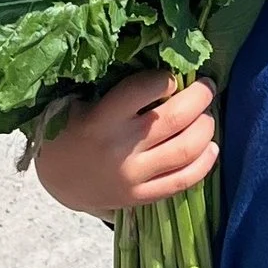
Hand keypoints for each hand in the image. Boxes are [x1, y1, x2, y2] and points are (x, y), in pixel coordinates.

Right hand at [33, 71, 217, 218]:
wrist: (57, 179)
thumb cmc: (70, 130)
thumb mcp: (81, 103)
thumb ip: (117, 91)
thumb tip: (166, 71)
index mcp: (100, 119)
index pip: (143, 90)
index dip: (166, 78)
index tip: (173, 75)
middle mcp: (119, 148)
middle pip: (174, 119)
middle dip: (200, 97)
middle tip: (207, 86)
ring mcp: (132, 177)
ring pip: (185, 150)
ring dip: (206, 127)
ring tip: (207, 115)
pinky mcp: (140, 197)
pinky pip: (182, 181)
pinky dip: (204, 163)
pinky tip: (211, 147)